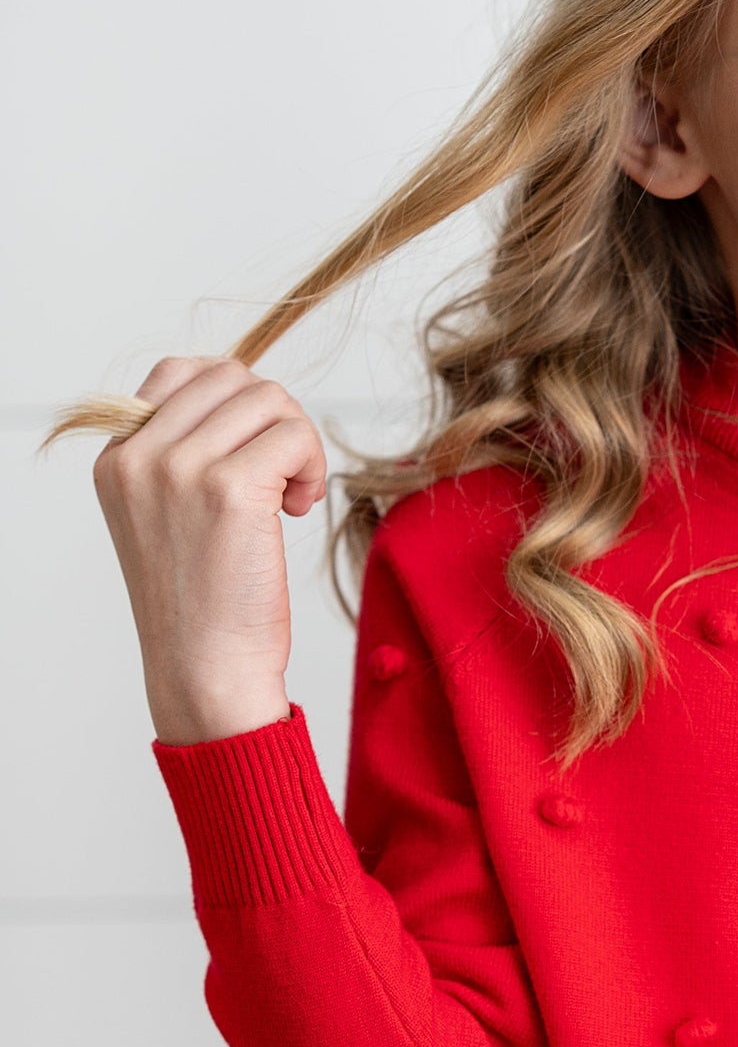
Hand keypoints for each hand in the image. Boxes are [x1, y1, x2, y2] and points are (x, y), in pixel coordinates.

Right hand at [90, 354, 326, 744]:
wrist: (206, 673)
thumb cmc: (201, 607)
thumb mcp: (166, 519)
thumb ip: (183, 456)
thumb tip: (246, 397)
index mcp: (117, 458)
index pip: (182, 374)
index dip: (235, 406)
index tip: (251, 460)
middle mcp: (140, 456)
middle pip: (231, 377)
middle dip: (272, 420)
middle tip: (281, 481)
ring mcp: (180, 469)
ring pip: (267, 400)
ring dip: (297, 443)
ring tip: (290, 500)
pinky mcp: (230, 490)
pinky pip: (294, 436)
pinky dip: (311, 465)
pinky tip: (296, 510)